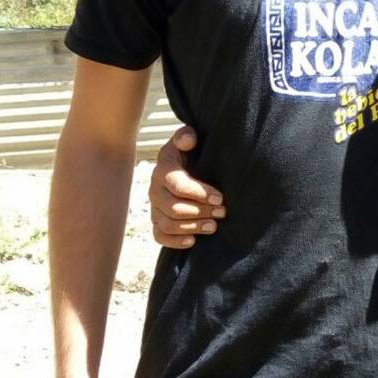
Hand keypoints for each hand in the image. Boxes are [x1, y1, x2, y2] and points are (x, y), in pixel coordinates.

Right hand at [148, 125, 225, 248]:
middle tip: (222, 212)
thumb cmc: (190, 153)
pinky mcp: (157, 221)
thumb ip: (187, 136)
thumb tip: (189, 139)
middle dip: (200, 212)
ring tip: (214, 226)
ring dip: (193, 227)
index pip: (178, 185)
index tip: (220, 197)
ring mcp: (155, 207)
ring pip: (168, 224)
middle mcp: (155, 190)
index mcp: (164, 169)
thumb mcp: (188, 139)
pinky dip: (175, 242)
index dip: (199, 193)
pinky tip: (193, 240)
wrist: (184, 165)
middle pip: (173, 208)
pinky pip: (160, 236)